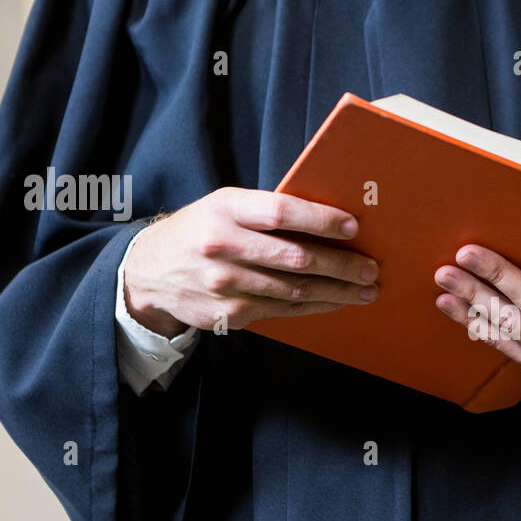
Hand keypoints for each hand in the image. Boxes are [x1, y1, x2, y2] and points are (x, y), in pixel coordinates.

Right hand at [123, 188, 378, 336]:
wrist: (150, 272)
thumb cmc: (202, 230)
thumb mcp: (224, 207)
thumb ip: (266, 212)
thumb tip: (329, 220)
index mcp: (226, 210)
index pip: (281, 213)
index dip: (321, 220)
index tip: (353, 228)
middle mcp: (223, 246)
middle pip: (295, 258)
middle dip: (341, 264)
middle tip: (370, 268)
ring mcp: (226, 284)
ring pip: (294, 290)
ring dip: (337, 291)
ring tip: (365, 289)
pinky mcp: (230, 313)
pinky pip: (284, 311)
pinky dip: (316, 306)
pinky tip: (337, 302)